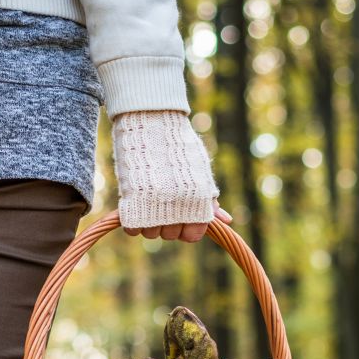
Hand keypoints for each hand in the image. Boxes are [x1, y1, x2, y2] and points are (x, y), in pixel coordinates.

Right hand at [112, 109, 222, 240]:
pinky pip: (133, 228)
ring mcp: (156, 205)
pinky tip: (134, 204)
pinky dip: (131, 221)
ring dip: (147, 222)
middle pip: (170, 235)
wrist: (154, 122)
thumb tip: (227, 221)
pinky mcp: (134, 201)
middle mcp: (180, 207)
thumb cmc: (179, 147)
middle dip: (165, 223)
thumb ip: (210, 201)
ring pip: (150, 233)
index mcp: (198, 201)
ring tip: (147, 200)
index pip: (192, 236)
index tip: (178, 215)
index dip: (184, 228)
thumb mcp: (200, 173)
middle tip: (160, 202)